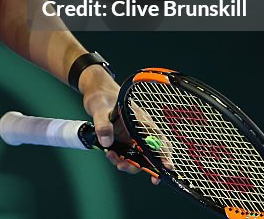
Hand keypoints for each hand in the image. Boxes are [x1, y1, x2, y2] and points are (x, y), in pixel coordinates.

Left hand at [78, 65, 161, 184]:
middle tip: (132, 170)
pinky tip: (110, 154)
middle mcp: (140, 131)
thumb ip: (103, 126)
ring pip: (138, 157)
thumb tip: (107, 143)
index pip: (158, 140)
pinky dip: (120, 159)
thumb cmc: (102, 97)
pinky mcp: (124, 141)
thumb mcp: (100, 109)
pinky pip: (126, 155)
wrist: (96, 93)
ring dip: (129, 164)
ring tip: (114, 159)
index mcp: (141, 121)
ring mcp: (132, 137)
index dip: (164, 154)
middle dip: (145, 166)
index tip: (167, 167)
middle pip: (150, 153)